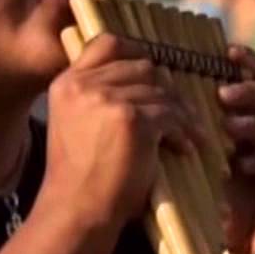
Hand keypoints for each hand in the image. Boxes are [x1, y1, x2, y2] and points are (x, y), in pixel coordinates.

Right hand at [43, 34, 204, 231]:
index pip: (107, 43)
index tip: (153, 73)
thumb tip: (146, 78)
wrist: (76, 210)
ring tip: (186, 134)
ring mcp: (108, 98)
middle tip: (178, 112)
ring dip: (179, 114)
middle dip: (165, 90)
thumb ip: (96, 97)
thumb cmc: (79, 178)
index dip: (136, 51)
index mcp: (67, 83)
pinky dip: (182, 132)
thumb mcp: (75, 125)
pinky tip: (183, 148)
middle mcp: (85, 85)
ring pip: (161, 92)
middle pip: (142, 66)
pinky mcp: (133, 119)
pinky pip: (170, 116)